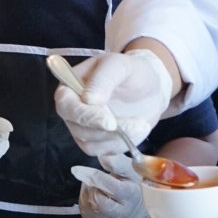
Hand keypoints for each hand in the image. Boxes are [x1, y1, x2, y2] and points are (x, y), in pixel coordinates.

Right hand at [54, 49, 171, 155]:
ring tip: (141, 124)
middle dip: (108, 130)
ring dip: (118, 139)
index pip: (66, 106)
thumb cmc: (131, 72)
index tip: (110, 122)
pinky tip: (138, 130)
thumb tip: (88, 99)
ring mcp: (84, 128)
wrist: (150, 88)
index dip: (86, 117)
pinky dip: (123, 144)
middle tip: (137, 123)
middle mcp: (72, 110)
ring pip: (91, 145)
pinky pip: (104, 151)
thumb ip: (103, 79)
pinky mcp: (98, 142)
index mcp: (70, 87)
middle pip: (78, 129)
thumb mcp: (119, 66)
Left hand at [73, 154, 148, 217]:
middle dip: (92, 185)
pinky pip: (84, 211)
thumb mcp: (131, 171)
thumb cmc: (133, 186)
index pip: (109, 186)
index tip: (76, 169)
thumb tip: (102, 157)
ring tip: (100, 189)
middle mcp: (119, 214)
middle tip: (100, 180)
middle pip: (94, 197)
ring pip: (86, 203)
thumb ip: (117, 163)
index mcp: (130, 196)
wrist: (135, 210)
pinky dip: (86, 201)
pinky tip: (97, 198)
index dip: (92, 176)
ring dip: (88, 192)